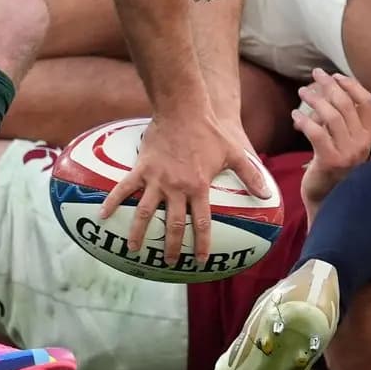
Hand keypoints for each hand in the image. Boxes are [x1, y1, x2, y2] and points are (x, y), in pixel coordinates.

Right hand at [100, 110, 270, 263]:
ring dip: (140, 232)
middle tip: (170, 260)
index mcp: (199, 187)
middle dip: (172, 245)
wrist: (183, 109)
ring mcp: (156, 179)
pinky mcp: (141, 168)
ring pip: (146, 212)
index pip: (202, 223)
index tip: (201, 260)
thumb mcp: (235, 152)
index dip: (202, 244)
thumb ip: (251, 175)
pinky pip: (123, 188)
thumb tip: (267, 195)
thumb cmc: (210, 131)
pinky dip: (112, 201)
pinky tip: (103, 215)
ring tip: (134, 248)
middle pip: (174, 224)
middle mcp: (176, 188)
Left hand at [294, 69, 370, 218]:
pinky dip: (304, 120)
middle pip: (346, 103)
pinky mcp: (330, 161)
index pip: (366, 101)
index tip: (334, 75)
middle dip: (329, 85)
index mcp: (369, 136)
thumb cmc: (333, 167)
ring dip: (315, 99)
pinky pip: (317, 132)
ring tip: (302, 92)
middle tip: (314, 75)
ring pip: (332, 115)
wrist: (328, 202)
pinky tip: (295, 116)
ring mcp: (348, 152)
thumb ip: (339, 120)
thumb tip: (324, 92)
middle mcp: (362, 143)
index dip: (350, 84)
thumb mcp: (343, 141)